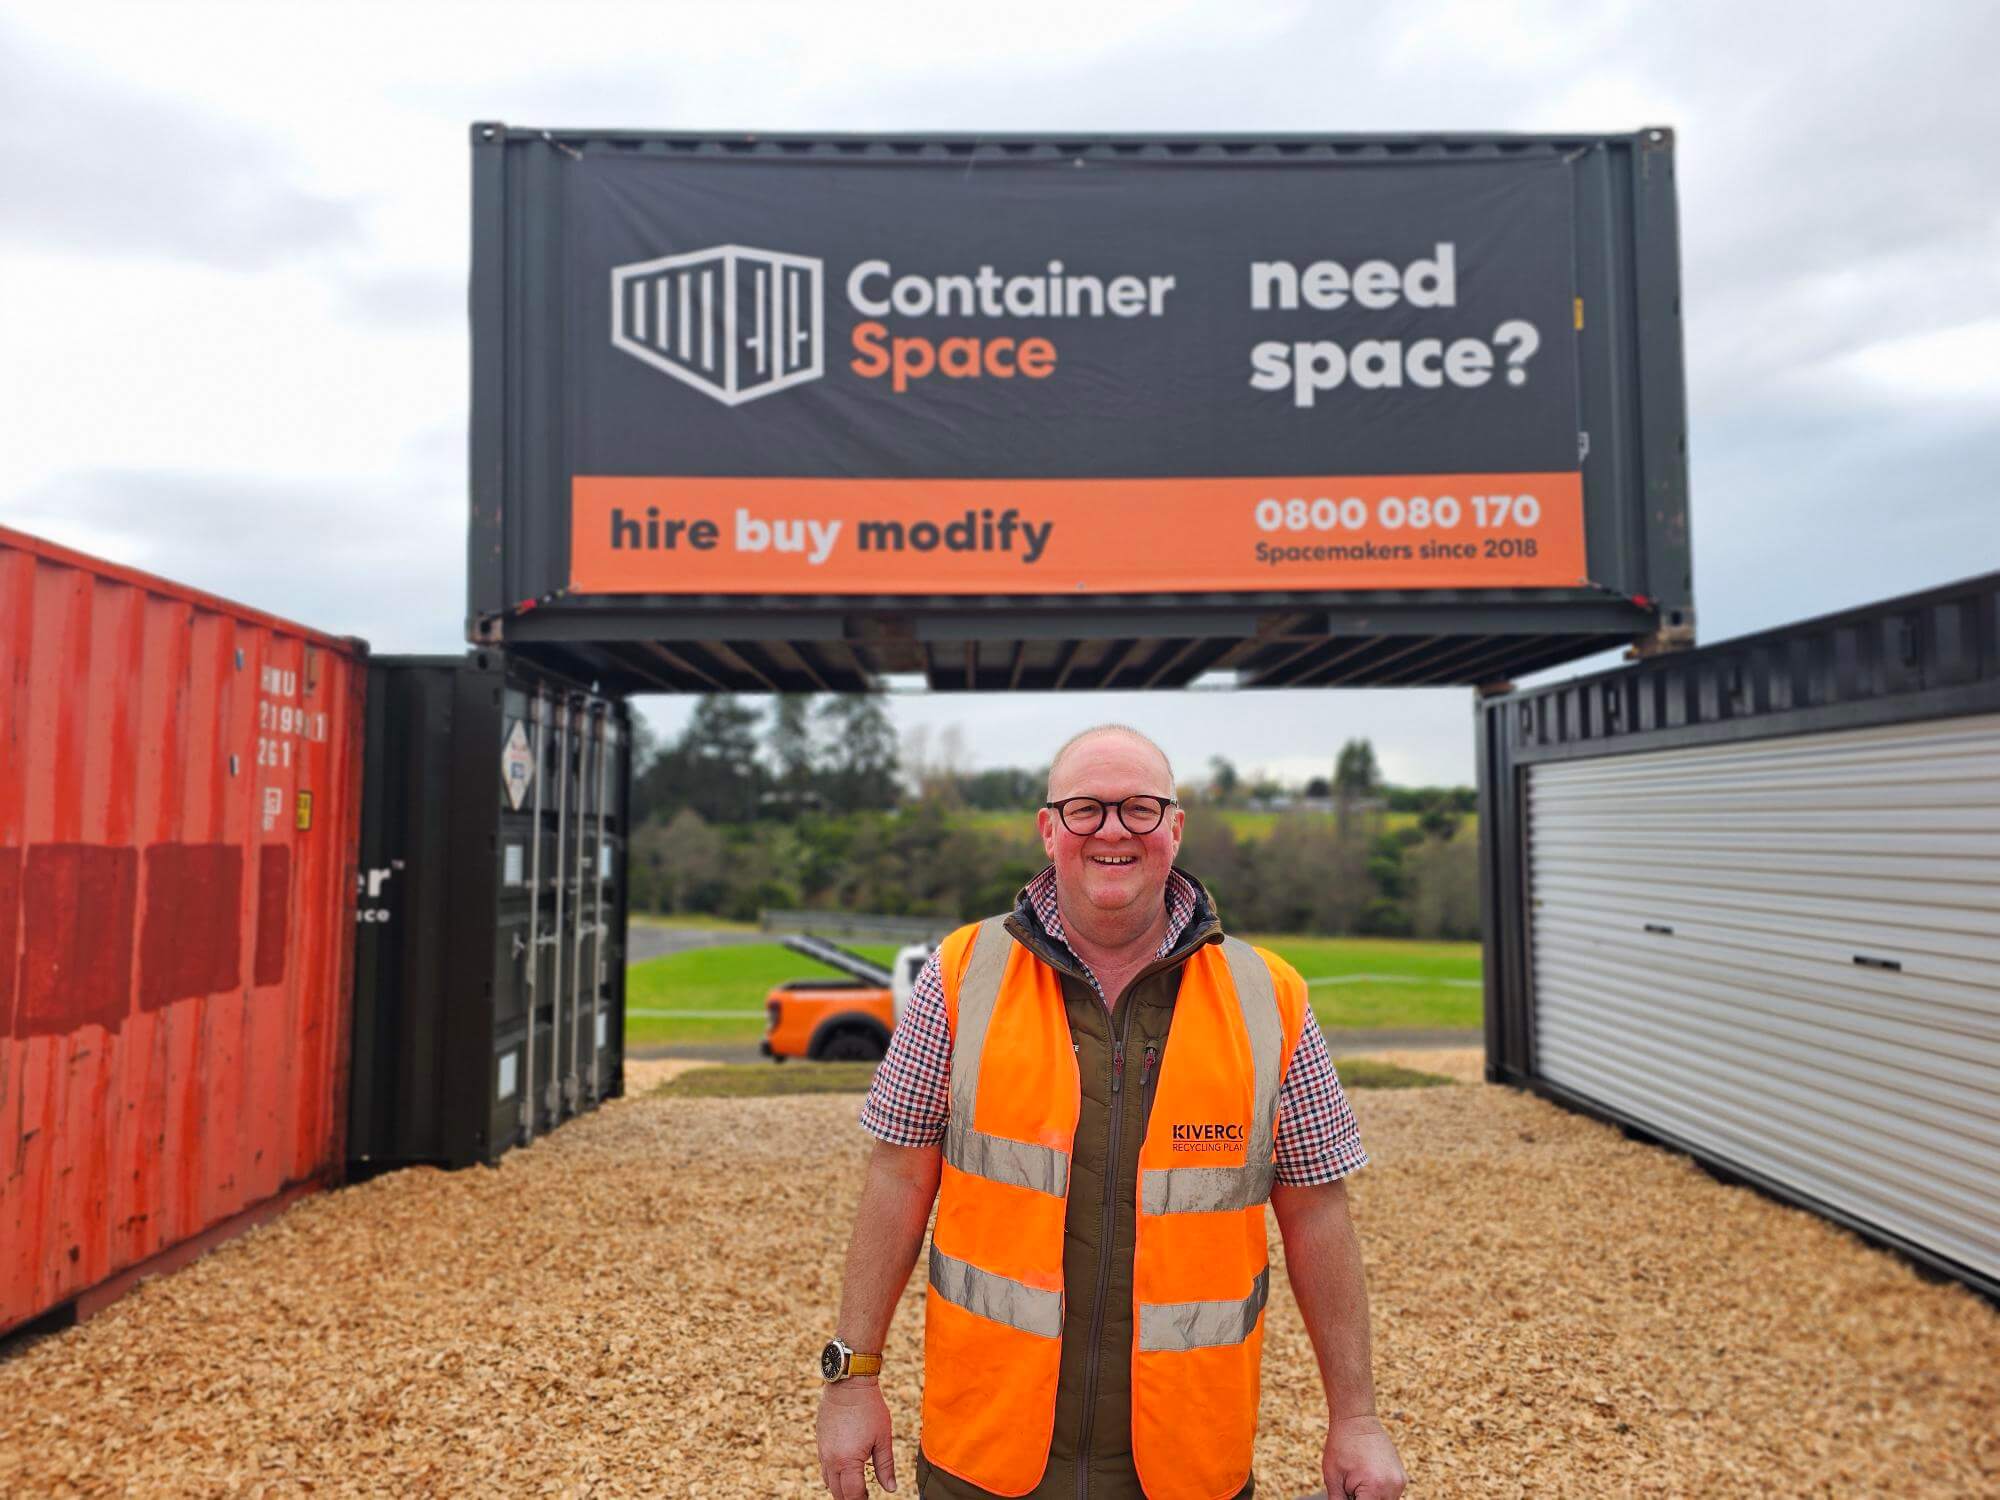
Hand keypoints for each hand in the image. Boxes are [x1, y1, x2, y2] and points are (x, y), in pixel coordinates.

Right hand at [817, 1378, 897, 1497]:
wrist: (848, 1384)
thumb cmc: (869, 1408)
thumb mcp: (883, 1438)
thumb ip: (886, 1466)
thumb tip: (891, 1488)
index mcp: (848, 1461)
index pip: (853, 1494)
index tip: (870, 1499)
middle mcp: (831, 1460)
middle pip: (838, 1492)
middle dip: (850, 1498)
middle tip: (864, 1496)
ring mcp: (823, 1451)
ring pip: (829, 1482)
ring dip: (841, 1488)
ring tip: (855, 1487)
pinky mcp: (820, 1443)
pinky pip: (824, 1468)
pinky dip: (834, 1475)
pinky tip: (845, 1471)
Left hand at [1323, 1412, 1405, 1499]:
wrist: (1357, 1420)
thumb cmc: (1341, 1446)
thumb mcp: (1333, 1478)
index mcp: (1375, 1488)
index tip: (1349, 1496)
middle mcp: (1392, 1486)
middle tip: (1351, 1488)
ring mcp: (1400, 1481)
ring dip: (1372, 1498)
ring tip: (1358, 1482)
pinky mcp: (1402, 1476)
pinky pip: (1392, 1494)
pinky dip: (1380, 1493)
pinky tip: (1367, 1478)